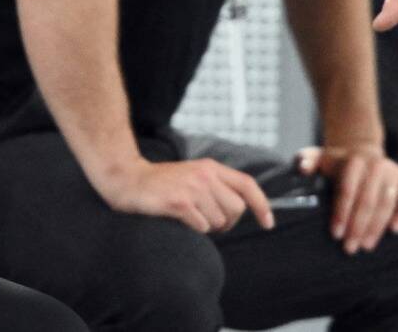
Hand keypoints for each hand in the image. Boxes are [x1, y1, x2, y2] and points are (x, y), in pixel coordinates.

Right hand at [97, 157, 274, 234]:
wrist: (129, 179)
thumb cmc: (162, 183)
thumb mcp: (193, 176)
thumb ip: (216, 187)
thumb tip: (238, 210)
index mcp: (211, 167)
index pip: (247, 185)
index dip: (262, 205)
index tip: (268, 223)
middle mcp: (205, 175)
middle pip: (236, 209)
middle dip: (227, 222)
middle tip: (209, 222)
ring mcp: (193, 188)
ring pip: (219, 221)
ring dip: (207, 227)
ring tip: (189, 216)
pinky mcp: (180, 202)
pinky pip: (201, 227)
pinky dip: (194, 229)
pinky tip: (180, 219)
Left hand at [297, 145, 397, 254]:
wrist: (362, 152)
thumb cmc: (338, 164)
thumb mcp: (320, 158)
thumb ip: (307, 161)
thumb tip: (302, 168)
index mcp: (354, 161)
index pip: (348, 191)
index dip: (341, 214)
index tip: (336, 234)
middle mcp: (376, 166)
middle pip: (367, 201)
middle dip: (358, 227)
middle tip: (350, 248)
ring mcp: (394, 174)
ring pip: (386, 204)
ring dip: (376, 227)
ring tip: (366, 246)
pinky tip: (394, 231)